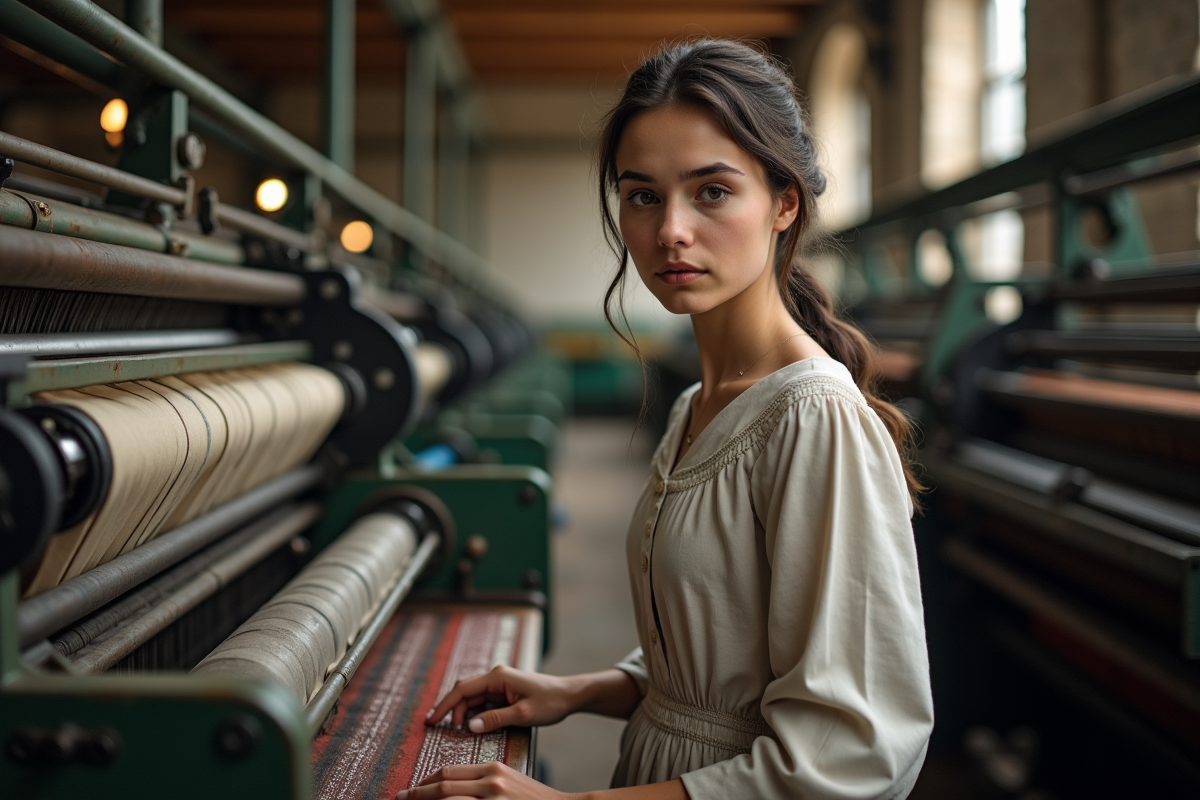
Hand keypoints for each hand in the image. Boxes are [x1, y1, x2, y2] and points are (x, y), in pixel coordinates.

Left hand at [397, 761, 569, 799]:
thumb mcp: (509, 782)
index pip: (449, 772)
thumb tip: (454, 789)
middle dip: (417, 793)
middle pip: (443, 785)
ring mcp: (492, 799)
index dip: (426, 781)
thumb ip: (483, 783)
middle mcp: (490, 782)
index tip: (412, 789)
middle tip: (400, 798)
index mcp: (492, 769)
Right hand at [425, 665, 580, 732]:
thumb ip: (496, 719)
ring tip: (452, 728)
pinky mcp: (504, 692)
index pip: (462, 689)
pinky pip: (482, 701)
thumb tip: (470, 726)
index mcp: (498, 677)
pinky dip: (473, 712)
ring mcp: (499, 684)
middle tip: (435, 726)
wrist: (569, 696)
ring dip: (461, 712)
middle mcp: (496, 677)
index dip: (445, 705)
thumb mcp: (523, 714)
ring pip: (472, 697)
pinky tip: (469, 724)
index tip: (431, 719)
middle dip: (449, 708)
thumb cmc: (550, 701)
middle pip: (464, 691)